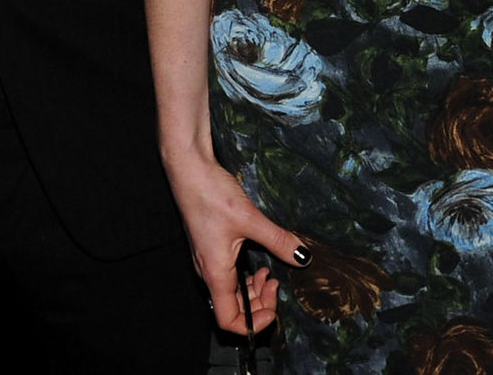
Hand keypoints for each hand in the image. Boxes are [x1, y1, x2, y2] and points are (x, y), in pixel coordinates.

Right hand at [168, 151, 304, 334]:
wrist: (189, 169)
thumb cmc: (210, 194)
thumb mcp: (250, 219)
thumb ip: (278, 240)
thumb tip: (303, 257)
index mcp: (215, 273)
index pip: (229, 321)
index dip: (254, 323)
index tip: (275, 304)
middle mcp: (209, 272)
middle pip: (234, 309)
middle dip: (260, 303)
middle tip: (278, 282)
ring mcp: (208, 260)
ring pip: (232, 293)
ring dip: (254, 290)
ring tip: (270, 272)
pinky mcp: (211, 248)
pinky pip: (230, 276)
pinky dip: (247, 277)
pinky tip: (260, 259)